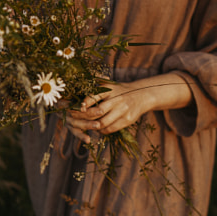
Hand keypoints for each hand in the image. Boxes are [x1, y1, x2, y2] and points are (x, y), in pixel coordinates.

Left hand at [63, 73, 193, 142]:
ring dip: (91, 126)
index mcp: (111, 89)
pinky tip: (98, 128)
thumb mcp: (110, 85)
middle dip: (83, 117)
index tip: (78, 107)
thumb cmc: (120, 91)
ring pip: (102, 123)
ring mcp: (123, 111)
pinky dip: (101, 130)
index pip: (95, 96)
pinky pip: (110, 129)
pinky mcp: (127, 120)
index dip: (85, 102)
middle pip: (97, 112)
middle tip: (74, 119)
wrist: (142, 95)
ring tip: (85, 125)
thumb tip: (76, 94)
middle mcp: (117, 99)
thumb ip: (96, 88)